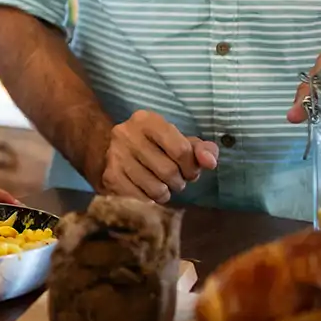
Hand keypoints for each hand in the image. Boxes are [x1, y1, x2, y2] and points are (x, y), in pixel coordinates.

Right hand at [97, 110, 218, 203]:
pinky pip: (140, 199)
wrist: (117, 151)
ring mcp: (115, 155)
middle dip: (179, 181)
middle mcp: (127, 134)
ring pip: (155, 188)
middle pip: (168, 171)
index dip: (192, 166)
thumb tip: (210, 162)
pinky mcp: (109, 176)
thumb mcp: (181, 141)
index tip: (190, 170)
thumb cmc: (157, 147)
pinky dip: (150, 201)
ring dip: (165, 193)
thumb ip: (202, 149)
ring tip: (162, 186)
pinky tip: (147, 192)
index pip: (181, 149)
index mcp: (147, 120)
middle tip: (176, 180)